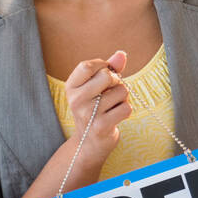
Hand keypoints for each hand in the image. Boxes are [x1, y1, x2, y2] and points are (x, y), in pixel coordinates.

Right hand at [64, 50, 129, 165]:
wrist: (89, 142)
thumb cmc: (95, 108)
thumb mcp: (95, 87)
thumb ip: (109, 68)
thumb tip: (122, 54)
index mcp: (71, 87)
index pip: (88, 66)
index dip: (103, 65)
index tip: (106, 72)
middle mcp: (76, 100)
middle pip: (107, 76)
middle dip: (117, 81)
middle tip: (111, 91)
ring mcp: (88, 114)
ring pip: (121, 91)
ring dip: (123, 98)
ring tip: (113, 106)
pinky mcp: (101, 126)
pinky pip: (126, 108)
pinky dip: (126, 110)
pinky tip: (116, 116)